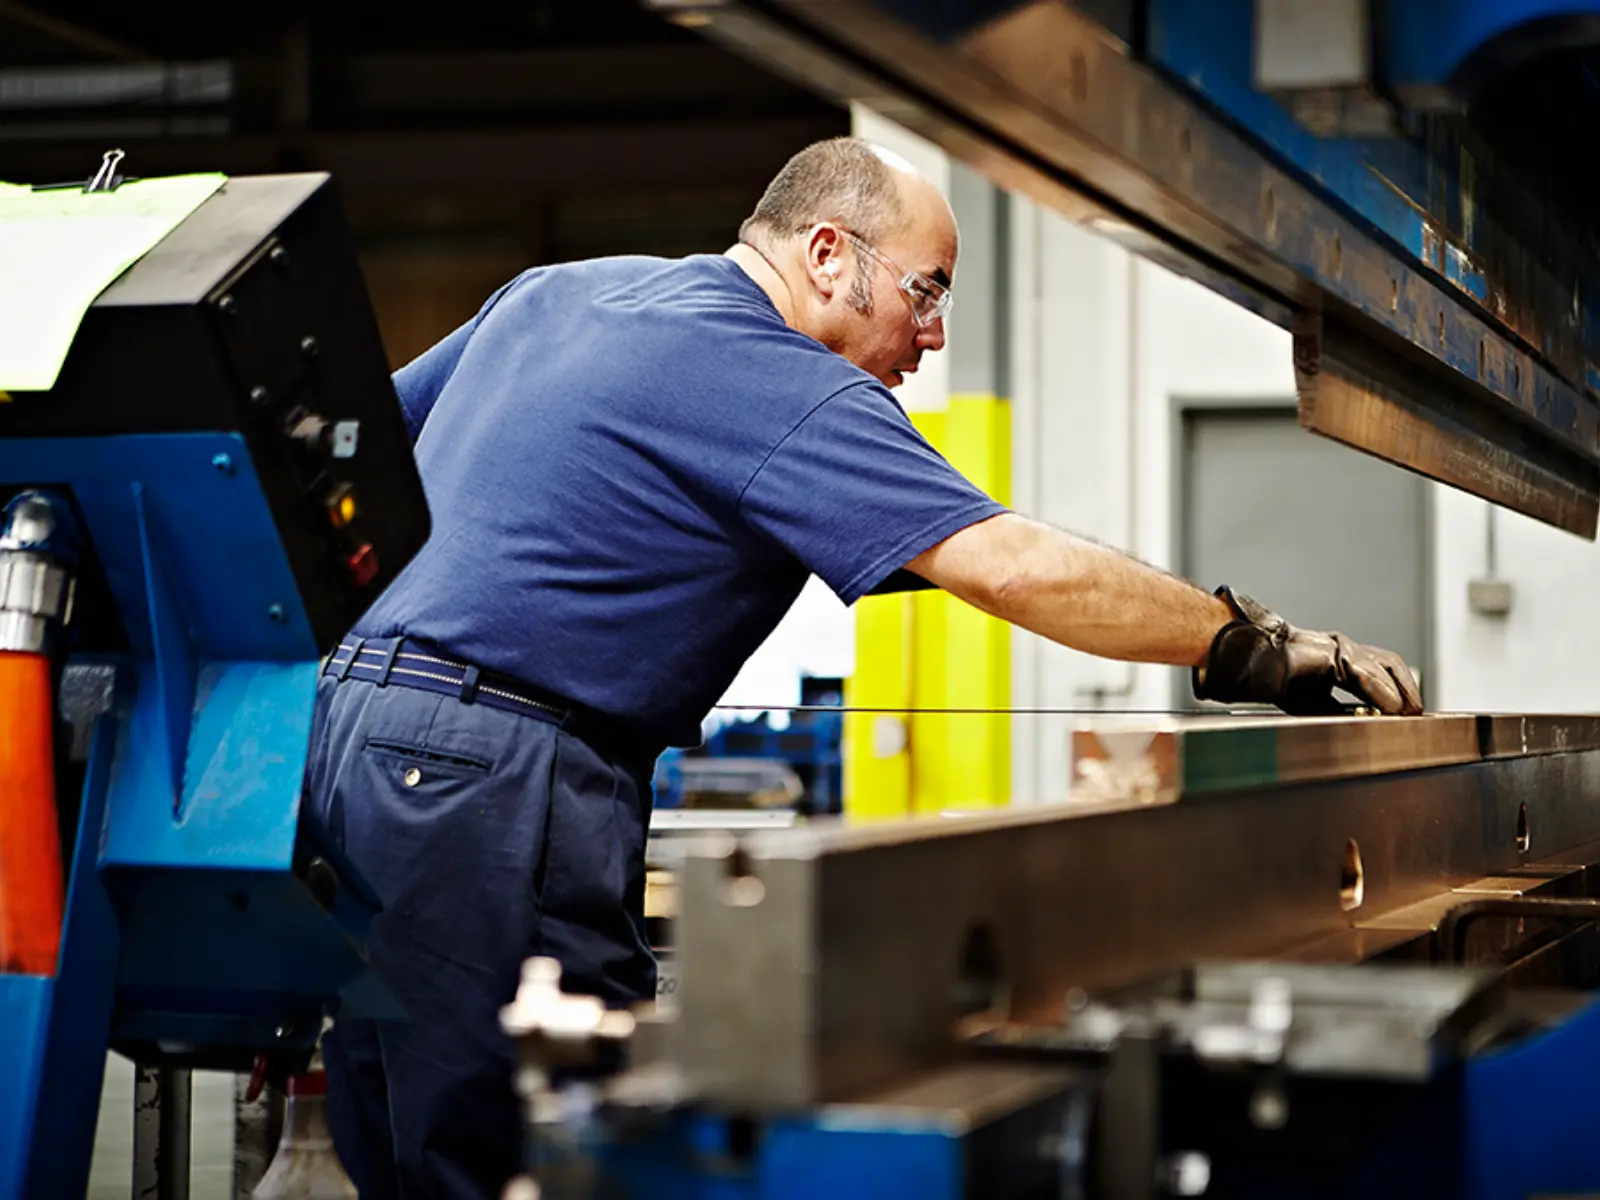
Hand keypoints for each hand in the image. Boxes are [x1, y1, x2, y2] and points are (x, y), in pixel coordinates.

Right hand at [1192, 587, 1422, 715]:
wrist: (1248, 663)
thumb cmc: (1271, 679)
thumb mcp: (1313, 702)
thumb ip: (1338, 710)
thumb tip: (1365, 724)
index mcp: (1336, 658)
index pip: (1380, 670)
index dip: (1397, 689)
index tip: (1408, 712)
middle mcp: (1342, 648)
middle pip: (1389, 662)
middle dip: (1407, 687)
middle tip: (1417, 713)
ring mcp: (1339, 647)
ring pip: (1383, 665)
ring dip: (1400, 691)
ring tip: (1409, 713)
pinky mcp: (1333, 652)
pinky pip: (1365, 673)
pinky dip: (1381, 691)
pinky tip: (1392, 707)